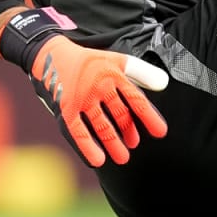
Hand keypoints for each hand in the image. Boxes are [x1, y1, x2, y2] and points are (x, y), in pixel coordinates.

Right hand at [28, 36, 169, 166]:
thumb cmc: (90, 61)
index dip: (150, 117)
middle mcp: (99, 86)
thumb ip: (142, 72)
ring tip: (122, 157)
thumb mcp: (117, 60)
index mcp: (114, 74)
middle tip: (134, 144)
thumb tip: (164, 83)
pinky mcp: (66, 108)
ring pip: (102, 125)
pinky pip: (78, 131)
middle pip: (120, 114)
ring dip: (113, 143)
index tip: (160, 133)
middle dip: (129, 131)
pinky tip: (98, 161)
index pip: (136, 99)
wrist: (52, 56)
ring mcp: (82, 98)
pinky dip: (87, 147)